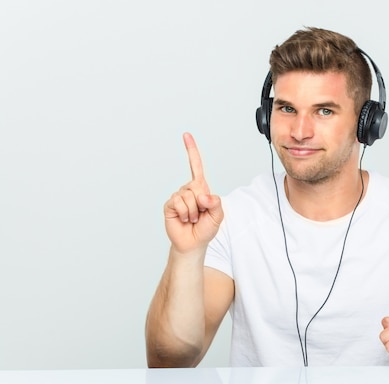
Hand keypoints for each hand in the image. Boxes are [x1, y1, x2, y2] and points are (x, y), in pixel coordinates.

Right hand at [164, 132, 223, 253]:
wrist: (193, 244)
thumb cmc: (206, 229)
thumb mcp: (218, 216)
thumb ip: (216, 204)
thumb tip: (204, 195)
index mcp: (201, 188)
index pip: (195, 166)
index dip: (191, 150)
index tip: (186, 135)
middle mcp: (188, 189)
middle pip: (196, 185)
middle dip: (201, 203)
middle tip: (200, 215)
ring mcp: (177, 196)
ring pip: (187, 196)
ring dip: (193, 211)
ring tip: (192, 219)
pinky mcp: (169, 205)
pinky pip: (178, 203)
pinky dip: (184, 213)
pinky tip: (184, 220)